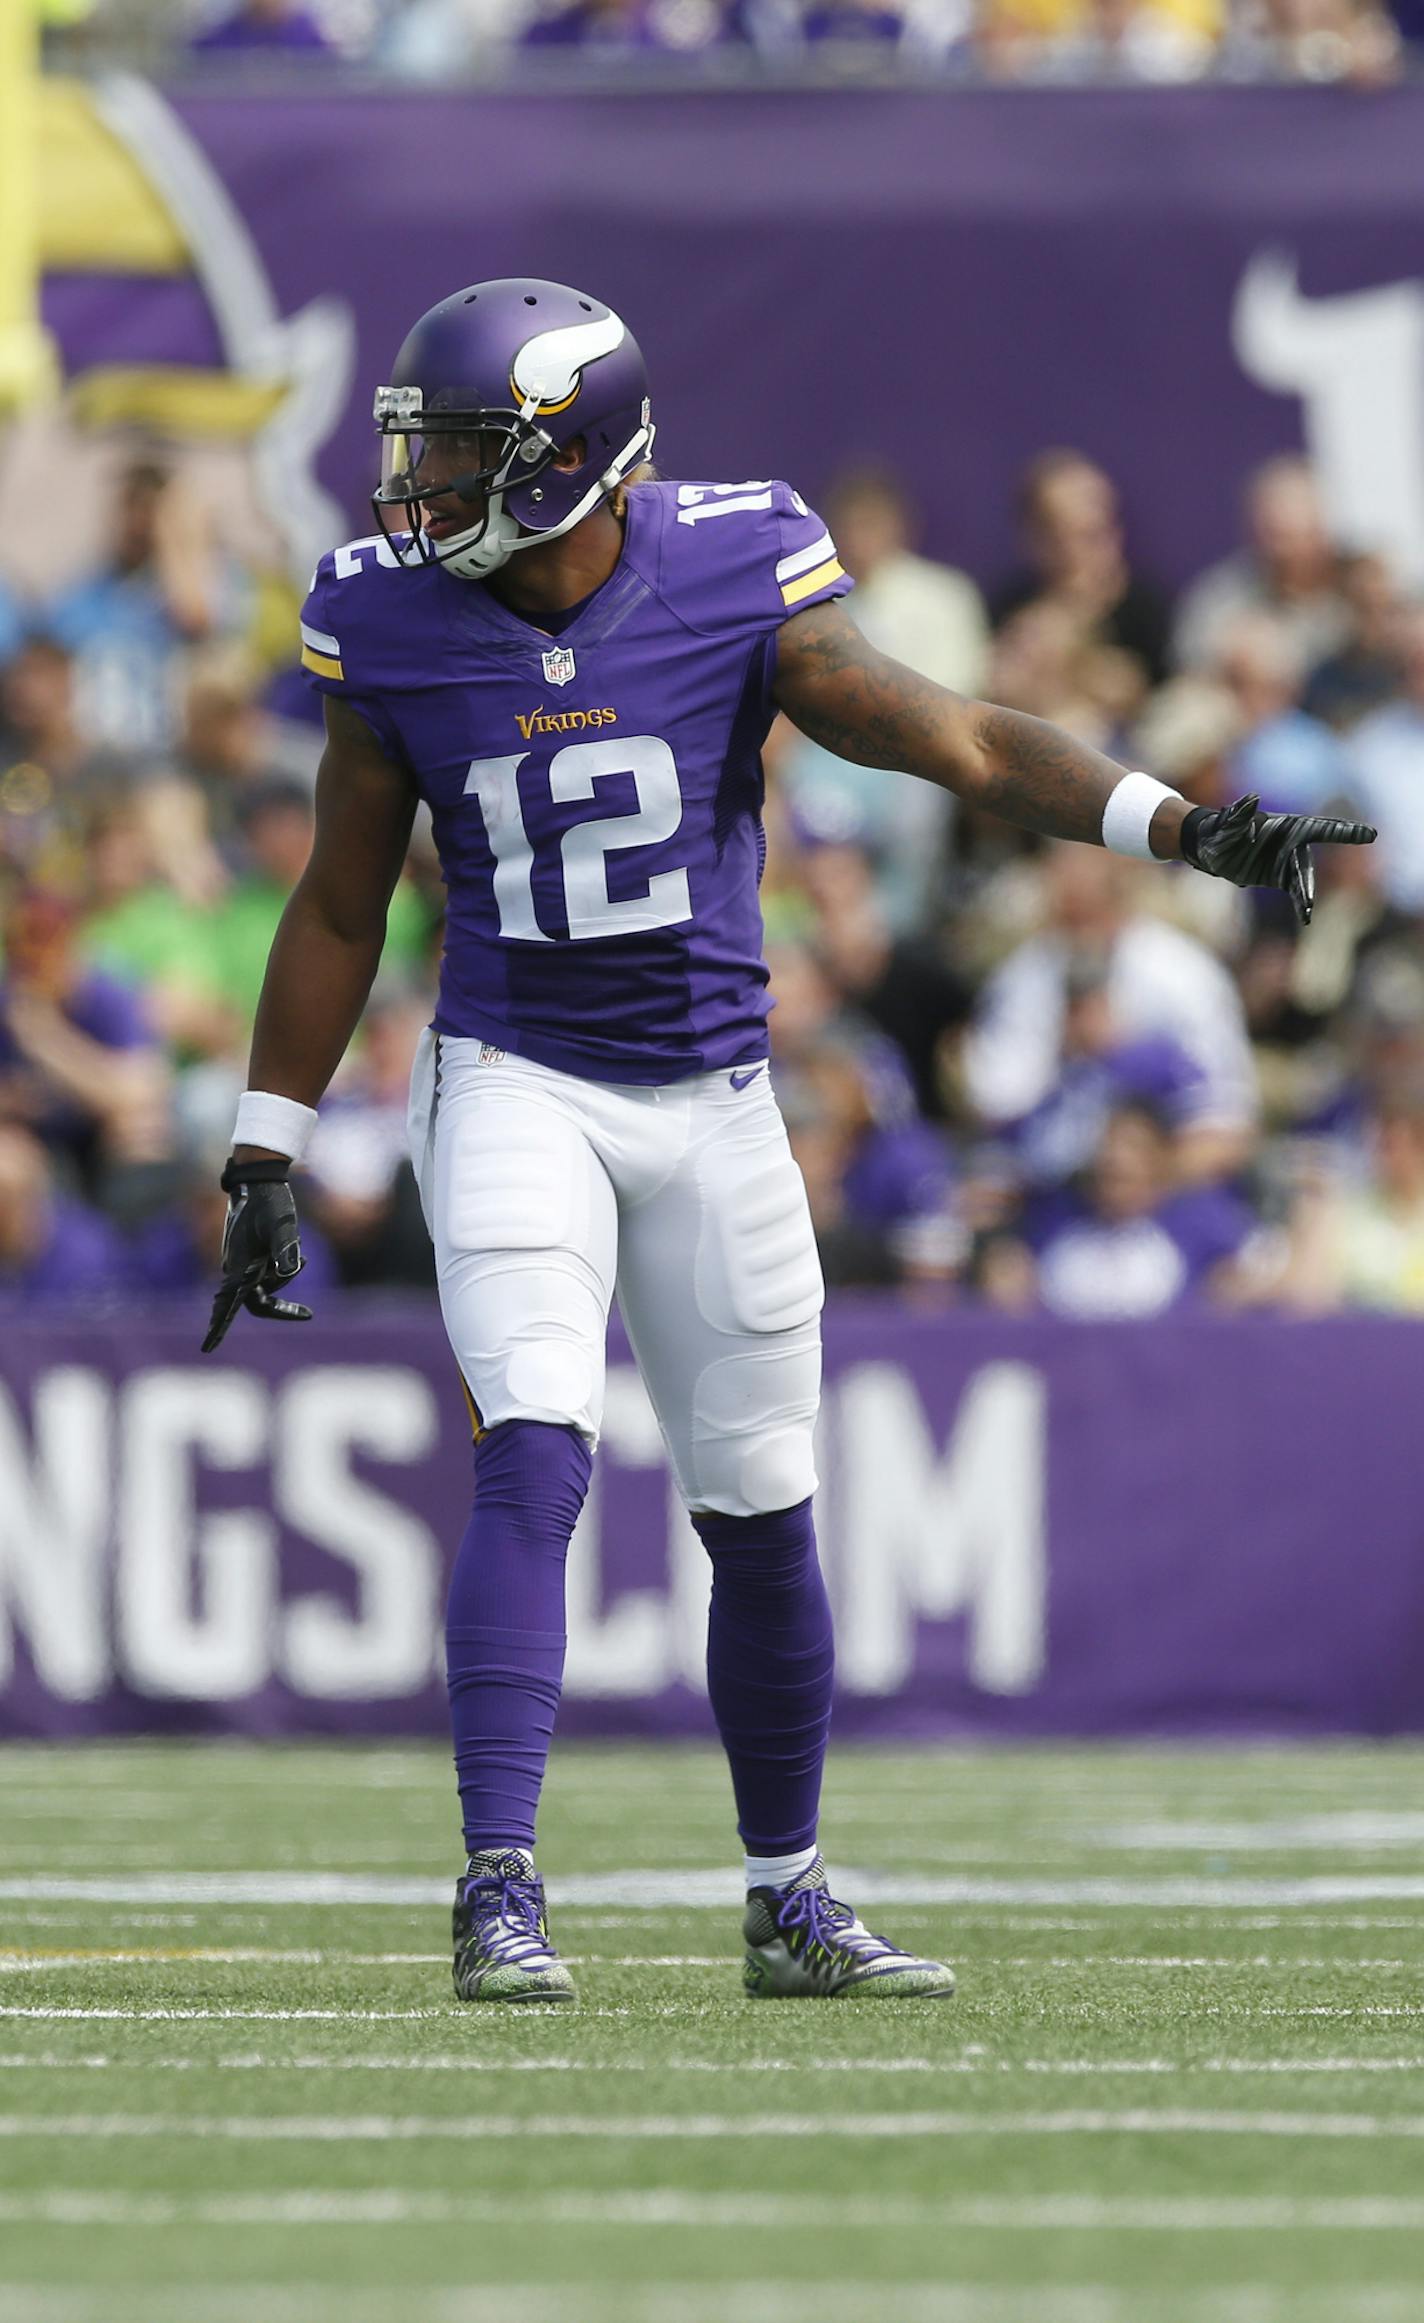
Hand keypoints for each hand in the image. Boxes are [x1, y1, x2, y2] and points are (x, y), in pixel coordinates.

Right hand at [202, 1169, 311, 1351]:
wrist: (259, 1180)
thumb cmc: (270, 1202)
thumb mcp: (283, 1225)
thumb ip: (286, 1248)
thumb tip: (290, 1271)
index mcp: (239, 1266)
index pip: (228, 1305)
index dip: (218, 1327)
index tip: (207, 1348)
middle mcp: (238, 1268)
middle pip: (256, 1302)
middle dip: (280, 1309)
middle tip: (307, 1313)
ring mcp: (244, 1262)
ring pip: (265, 1286)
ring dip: (285, 1279)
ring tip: (304, 1254)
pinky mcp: (251, 1255)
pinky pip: (268, 1274)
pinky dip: (284, 1270)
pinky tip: (302, 1254)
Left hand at [1180, 794, 1375, 925]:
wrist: (1212, 848)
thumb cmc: (1219, 831)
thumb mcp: (1225, 824)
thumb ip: (1239, 815)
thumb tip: (1253, 799)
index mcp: (1287, 827)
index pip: (1322, 828)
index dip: (1345, 832)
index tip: (1371, 835)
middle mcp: (1293, 844)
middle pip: (1307, 862)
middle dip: (1309, 877)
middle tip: (1308, 896)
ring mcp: (1288, 862)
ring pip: (1303, 880)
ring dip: (1305, 895)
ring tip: (1306, 910)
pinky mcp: (1281, 877)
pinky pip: (1295, 892)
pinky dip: (1300, 904)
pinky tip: (1305, 917)